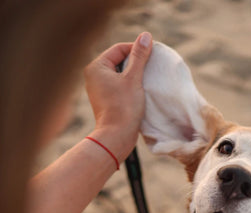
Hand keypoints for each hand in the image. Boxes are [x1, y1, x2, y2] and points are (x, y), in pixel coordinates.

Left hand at [84, 32, 152, 161]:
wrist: (116, 137)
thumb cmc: (124, 107)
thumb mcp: (134, 79)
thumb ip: (140, 56)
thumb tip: (146, 36)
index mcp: (97, 67)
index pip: (119, 49)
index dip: (137, 50)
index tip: (153, 54)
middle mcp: (94, 76)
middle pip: (119, 61)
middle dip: (136, 63)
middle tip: (152, 67)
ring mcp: (99, 89)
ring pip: (120, 75)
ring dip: (134, 76)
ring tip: (147, 80)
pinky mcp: (106, 100)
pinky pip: (119, 87)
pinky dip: (131, 86)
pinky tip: (141, 91)